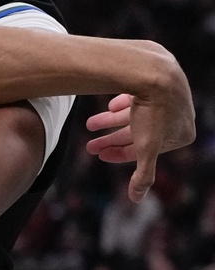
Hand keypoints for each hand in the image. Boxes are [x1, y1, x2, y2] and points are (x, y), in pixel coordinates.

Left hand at [86, 79, 194, 202]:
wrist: (154, 70)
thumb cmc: (154, 111)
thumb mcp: (147, 147)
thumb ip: (144, 173)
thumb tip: (136, 198)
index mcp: (182, 133)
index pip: (146, 149)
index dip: (120, 154)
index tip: (98, 154)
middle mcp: (178, 114)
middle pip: (138, 132)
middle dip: (112, 139)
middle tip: (89, 145)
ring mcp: (168, 95)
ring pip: (135, 114)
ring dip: (110, 121)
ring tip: (89, 124)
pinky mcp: (157, 78)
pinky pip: (138, 94)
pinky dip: (123, 102)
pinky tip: (110, 104)